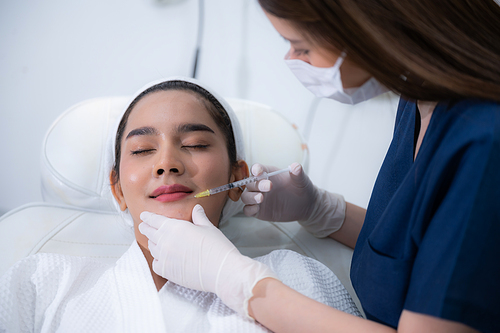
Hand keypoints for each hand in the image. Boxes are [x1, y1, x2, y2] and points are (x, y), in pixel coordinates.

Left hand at [138, 204, 277, 316]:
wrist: (221, 271)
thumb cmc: (217, 248)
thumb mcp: (209, 228)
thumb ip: (199, 217)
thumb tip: (196, 208)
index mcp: (175, 227)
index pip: (155, 220)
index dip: (148, 217)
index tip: (144, 216)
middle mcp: (165, 241)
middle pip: (149, 233)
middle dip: (146, 228)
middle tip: (143, 226)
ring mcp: (164, 258)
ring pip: (152, 248)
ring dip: (152, 243)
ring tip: (154, 241)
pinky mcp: (167, 272)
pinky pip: (156, 264)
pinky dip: (157, 260)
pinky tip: (162, 258)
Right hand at [241, 162, 316, 221]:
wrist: (305, 205)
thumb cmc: (301, 188)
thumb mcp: (301, 180)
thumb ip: (297, 173)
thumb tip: (296, 166)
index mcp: (268, 173)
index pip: (257, 169)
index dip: (256, 169)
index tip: (258, 172)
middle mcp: (260, 185)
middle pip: (250, 183)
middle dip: (256, 184)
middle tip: (269, 186)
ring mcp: (258, 198)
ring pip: (246, 196)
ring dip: (250, 197)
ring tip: (261, 198)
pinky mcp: (259, 211)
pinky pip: (247, 210)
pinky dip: (249, 209)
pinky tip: (257, 209)